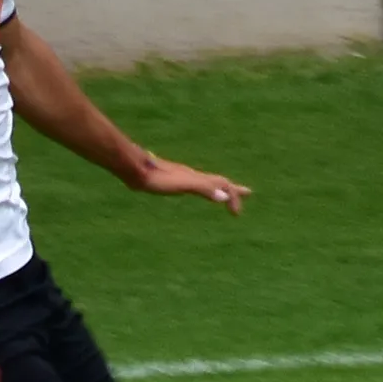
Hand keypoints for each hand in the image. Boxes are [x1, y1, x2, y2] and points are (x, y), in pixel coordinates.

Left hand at [130, 153, 249, 214]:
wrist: (135, 168)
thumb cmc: (157, 179)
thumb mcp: (182, 185)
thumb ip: (203, 188)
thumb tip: (224, 196)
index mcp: (198, 178)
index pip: (223, 185)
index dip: (233, 197)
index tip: (237, 213)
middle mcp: (193, 175)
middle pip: (218, 181)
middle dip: (232, 189)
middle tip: (247, 193)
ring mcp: (182, 176)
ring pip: (206, 182)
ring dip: (218, 187)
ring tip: (223, 193)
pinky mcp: (171, 179)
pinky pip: (193, 184)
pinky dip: (201, 188)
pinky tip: (193, 189)